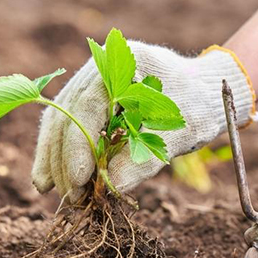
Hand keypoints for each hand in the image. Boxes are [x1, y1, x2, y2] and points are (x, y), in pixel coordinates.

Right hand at [31, 42, 255, 201]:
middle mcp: (101, 66)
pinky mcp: (91, 98)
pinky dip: (61, 151)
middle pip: (67, 113)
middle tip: (68, 196)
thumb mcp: (179, 134)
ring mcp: (92, 80)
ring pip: (61, 119)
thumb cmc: (200, 107)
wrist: (207, 92)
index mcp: (125, 61)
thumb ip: (145, 158)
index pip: (88, 106)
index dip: (78, 146)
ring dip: (54, 157)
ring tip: (50, 190)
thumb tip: (110, 188)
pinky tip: (52, 177)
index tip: (78, 180)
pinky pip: (68, 124)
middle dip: (63, 157)